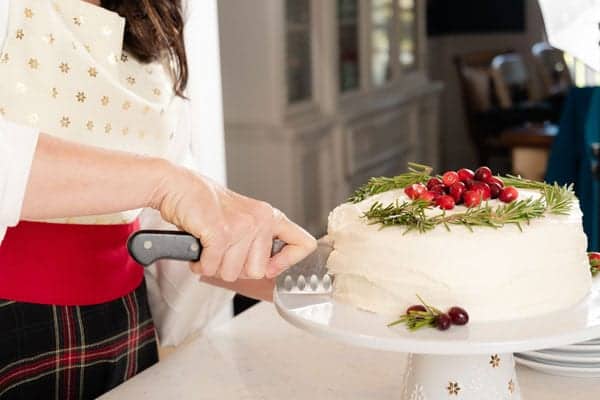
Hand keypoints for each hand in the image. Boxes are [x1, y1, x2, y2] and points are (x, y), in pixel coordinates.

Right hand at [154, 164, 316, 280]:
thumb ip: (259, 241)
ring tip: (208, 246)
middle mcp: (260, 219)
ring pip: (233, 273)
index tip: (271, 267)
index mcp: (269, 216)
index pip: (303, 244)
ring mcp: (242, 226)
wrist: (175, 186)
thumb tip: (271, 270)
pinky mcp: (221, 232)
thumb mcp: (241, 218)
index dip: (287, 263)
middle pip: (258, 272)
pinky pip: (212, 267)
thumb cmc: (204, 204)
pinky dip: (201, 264)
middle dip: (234, 268)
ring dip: (214, 266)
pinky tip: (199, 248)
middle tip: (221, 251)